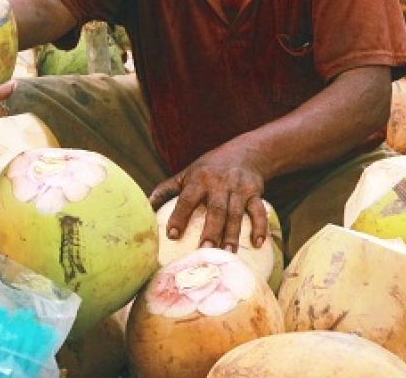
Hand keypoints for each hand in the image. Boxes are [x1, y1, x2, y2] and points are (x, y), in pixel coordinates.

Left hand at [148, 144, 269, 252]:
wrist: (244, 152)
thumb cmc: (208, 169)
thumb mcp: (185, 174)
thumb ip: (166, 190)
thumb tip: (146, 206)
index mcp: (198, 180)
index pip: (187, 199)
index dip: (179, 216)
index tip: (172, 235)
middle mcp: (219, 184)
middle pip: (215, 209)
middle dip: (211, 230)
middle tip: (205, 249)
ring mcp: (238, 189)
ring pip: (236, 213)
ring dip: (232, 234)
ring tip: (228, 253)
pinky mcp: (255, 193)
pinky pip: (259, 211)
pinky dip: (259, 227)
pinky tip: (257, 244)